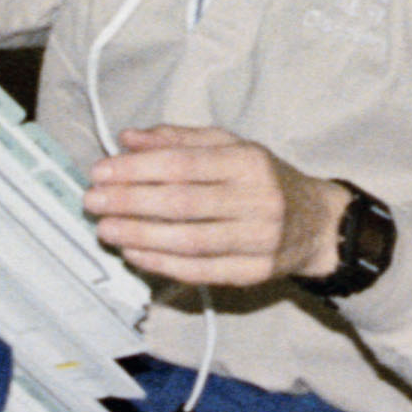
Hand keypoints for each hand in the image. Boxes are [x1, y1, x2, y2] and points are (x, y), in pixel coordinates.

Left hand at [86, 127, 340, 291]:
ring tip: (106, 229)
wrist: (318, 222)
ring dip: (139, 236)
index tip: (101, 171)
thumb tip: (128, 138)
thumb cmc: (264, 180)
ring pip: (188, 241)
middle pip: (183, 203)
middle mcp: (257, 199)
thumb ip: (178, 140)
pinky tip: (135, 254)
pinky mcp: (255, 273)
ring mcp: (258, 240)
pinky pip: (200, 271)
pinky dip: (162, 264)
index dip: (138, 169)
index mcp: (249, 162)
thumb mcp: (230, 147)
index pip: (185, 164)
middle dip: (130, 202)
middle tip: (93, 201)